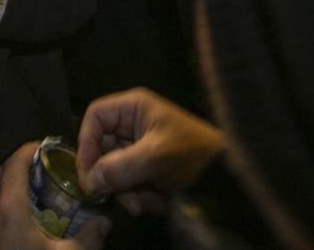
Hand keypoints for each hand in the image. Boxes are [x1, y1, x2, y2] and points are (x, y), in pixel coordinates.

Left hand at [0, 143, 110, 249]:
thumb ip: (91, 234)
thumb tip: (106, 219)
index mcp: (9, 208)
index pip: (15, 162)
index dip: (29, 150)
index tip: (45, 148)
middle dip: (16, 165)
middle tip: (39, 171)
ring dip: (2, 184)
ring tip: (25, 193)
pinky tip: (8, 219)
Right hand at [75, 88, 225, 216]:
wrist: (227, 173)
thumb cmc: (191, 153)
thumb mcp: (154, 158)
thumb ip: (118, 167)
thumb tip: (89, 181)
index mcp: (133, 108)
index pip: (96, 116)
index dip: (86, 141)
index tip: (87, 170)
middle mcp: (134, 123)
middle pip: (103, 147)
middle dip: (110, 175)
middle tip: (116, 196)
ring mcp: (141, 145)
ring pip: (116, 168)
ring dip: (126, 190)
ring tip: (144, 204)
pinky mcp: (149, 165)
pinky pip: (131, 179)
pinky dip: (139, 194)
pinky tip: (156, 203)